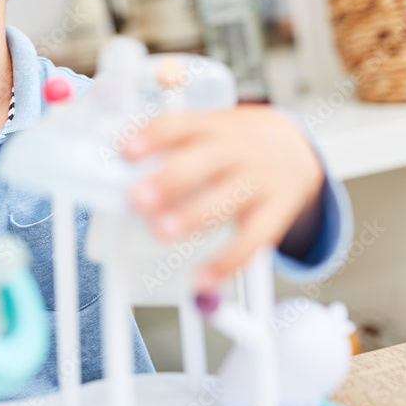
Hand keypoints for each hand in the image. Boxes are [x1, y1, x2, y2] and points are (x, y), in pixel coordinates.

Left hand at [123, 104, 324, 291]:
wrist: (294, 148)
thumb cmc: (231, 144)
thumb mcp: (206, 129)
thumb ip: (169, 145)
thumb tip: (111, 167)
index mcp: (211, 126)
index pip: (180, 125)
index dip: (152, 136)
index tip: (125, 151)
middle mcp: (236, 150)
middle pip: (202, 161)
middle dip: (169, 180)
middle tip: (138, 199)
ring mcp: (258, 180)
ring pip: (226, 199)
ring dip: (193, 216)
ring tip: (162, 232)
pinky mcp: (276, 212)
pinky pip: (253, 240)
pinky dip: (227, 262)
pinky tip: (201, 279)